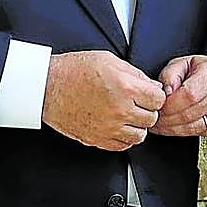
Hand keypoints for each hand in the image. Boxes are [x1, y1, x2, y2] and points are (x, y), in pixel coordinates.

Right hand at [41, 50, 166, 150]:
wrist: (47, 86)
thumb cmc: (73, 70)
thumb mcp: (108, 60)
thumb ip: (134, 74)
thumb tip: (151, 85)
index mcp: (125, 87)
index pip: (158, 99)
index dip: (154, 95)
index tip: (149, 94)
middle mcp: (119, 109)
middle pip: (151, 118)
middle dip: (147, 110)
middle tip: (137, 103)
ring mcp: (109, 127)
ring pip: (139, 135)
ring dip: (136, 126)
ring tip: (127, 115)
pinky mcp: (97, 139)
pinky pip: (122, 146)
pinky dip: (123, 138)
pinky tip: (117, 125)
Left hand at [150, 55, 206, 136]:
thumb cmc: (206, 70)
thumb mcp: (184, 63)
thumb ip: (170, 75)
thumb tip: (164, 92)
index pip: (188, 95)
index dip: (169, 105)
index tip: (157, 108)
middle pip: (190, 114)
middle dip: (168, 120)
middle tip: (155, 119)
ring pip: (195, 127)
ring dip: (173, 129)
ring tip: (161, 125)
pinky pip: (201, 133)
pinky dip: (184, 132)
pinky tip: (174, 127)